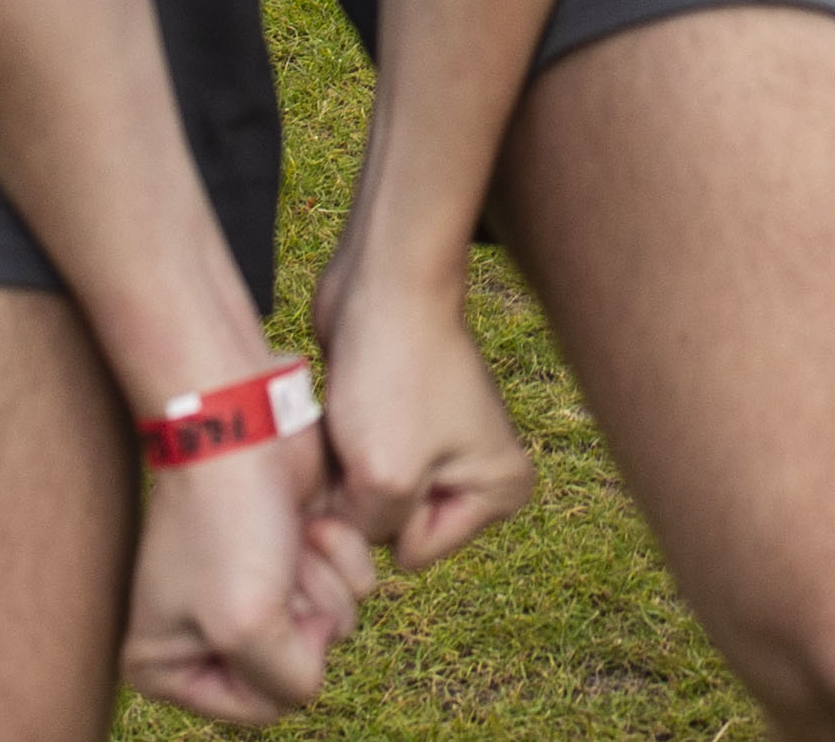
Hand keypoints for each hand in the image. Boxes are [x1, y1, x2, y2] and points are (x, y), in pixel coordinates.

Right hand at [123, 432, 369, 725]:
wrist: (246, 427)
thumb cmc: (229, 523)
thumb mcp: (247, 626)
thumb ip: (286, 680)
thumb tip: (312, 670)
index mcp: (168, 663)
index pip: (260, 706)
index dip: (281, 662)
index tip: (259, 608)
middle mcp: (210, 631)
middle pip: (303, 663)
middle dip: (307, 612)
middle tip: (276, 566)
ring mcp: (257, 589)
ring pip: (335, 621)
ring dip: (326, 578)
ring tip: (291, 539)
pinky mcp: (296, 552)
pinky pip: (352, 582)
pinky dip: (343, 551)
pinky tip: (313, 520)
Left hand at [307, 276, 533, 579]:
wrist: (384, 283)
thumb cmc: (396, 373)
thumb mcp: (386, 479)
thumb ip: (368, 533)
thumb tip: (341, 537)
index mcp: (498, 491)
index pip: (412, 552)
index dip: (375, 520)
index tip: (368, 468)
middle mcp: (475, 470)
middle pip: (390, 527)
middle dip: (356, 498)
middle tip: (350, 447)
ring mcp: (437, 443)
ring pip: (366, 494)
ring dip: (341, 474)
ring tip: (344, 428)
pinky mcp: (400, 419)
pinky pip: (357, 462)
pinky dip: (338, 449)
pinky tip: (337, 415)